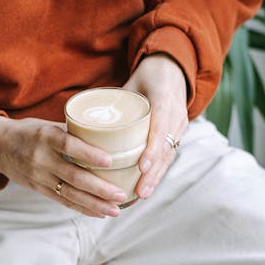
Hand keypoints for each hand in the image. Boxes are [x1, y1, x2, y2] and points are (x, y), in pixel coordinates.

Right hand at [0, 117, 128, 217]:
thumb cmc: (29, 132)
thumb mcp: (48, 125)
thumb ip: (73, 132)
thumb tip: (107, 135)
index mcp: (45, 137)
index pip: (69, 146)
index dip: (89, 154)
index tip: (110, 161)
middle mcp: (42, 159)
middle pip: (74, 177)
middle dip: (100, 189)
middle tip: (121, 195)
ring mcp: (40, 177)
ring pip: (70, 194)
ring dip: (95, 204)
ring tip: (116, 210)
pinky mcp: (39, 189)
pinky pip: (63, 201)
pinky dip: (83, 208)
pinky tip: (100, 213)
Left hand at [124, 53, 187, 198]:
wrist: (174, 70)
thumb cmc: (147, 76)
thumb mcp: (131, 83)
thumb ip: (113, 101)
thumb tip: (85, 121)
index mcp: (164, 98)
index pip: (160, 127)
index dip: (152, 149)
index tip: (142, 166)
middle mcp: (176, 115)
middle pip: (166, 149)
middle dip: (153, 173)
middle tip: (139, 192)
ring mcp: (180, 126)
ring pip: (169, 156)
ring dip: (156, 178)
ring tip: (142, 195)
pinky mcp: (178, 135)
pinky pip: (168, 156)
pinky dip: (158, 173)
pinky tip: (146, 187)